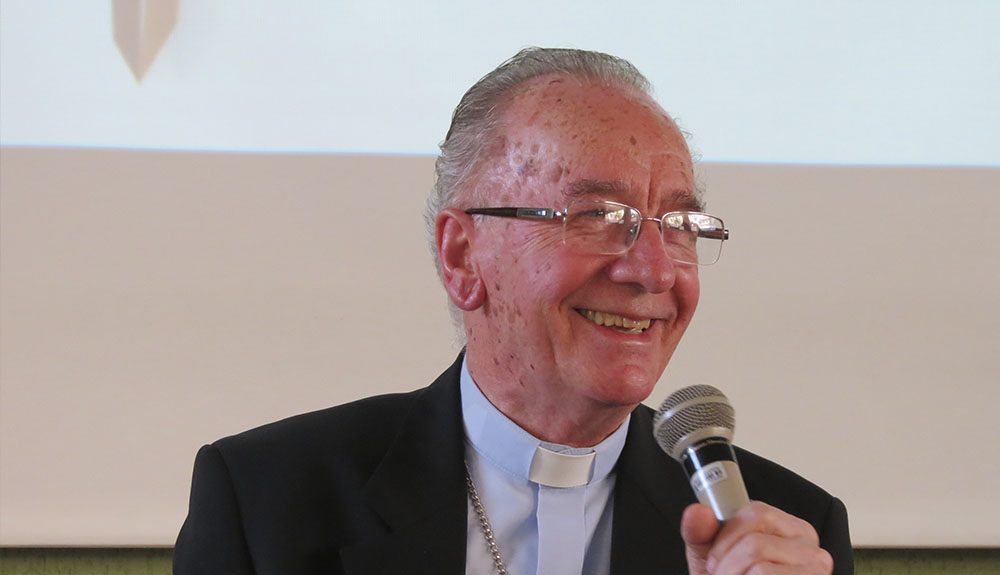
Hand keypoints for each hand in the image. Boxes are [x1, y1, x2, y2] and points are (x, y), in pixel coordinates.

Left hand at [681, 501, 833, 574]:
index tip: (714, 560)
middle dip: (728, 566)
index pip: (757, 512)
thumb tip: (698, 511)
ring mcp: (816, 569)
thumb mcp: (713, 557)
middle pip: (756, 543)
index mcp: (788, 528)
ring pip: (761, 568)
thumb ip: (700, 533)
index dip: (727, 537)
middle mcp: (808, 546)